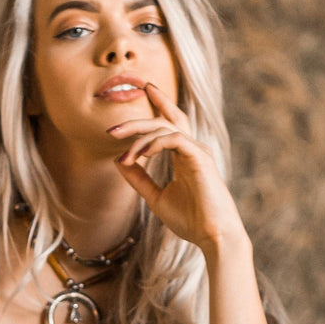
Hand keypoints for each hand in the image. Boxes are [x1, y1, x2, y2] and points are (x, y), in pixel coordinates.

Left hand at [107, 83, 245, 252]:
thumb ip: (139, 178)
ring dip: (140, 139)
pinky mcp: (200, 158)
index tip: (145, 88)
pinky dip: (155, 143)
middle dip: (137, 121)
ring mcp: (198, 152)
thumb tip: (119, 160)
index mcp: (185, 155)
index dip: (160, 103)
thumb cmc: (190, 219)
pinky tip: (140, 155)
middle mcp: (192, 149)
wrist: (212, 235)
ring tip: (123, 155)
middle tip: (112, 130)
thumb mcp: (155, 197)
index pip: (171, 122)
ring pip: (166, 128)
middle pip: (165, 120)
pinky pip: (174, 139)